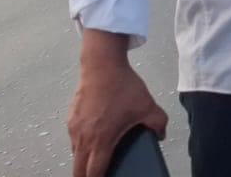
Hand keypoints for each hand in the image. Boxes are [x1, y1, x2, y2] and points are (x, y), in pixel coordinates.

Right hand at [66, 42, 167, 176]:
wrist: (102, 64)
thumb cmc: (122, 85)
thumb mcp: (148, 106)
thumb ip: (158, 124)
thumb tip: (160, 135)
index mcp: (101, 140)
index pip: (94, 173)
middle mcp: (83, 138)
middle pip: (78, 171)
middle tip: (98, 176)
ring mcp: (74, 128)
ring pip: (75, 154)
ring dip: (83, 160)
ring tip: (95, 159)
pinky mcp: (70, 118)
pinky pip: (73, 139)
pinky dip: (80, 144)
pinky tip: (92, 137)